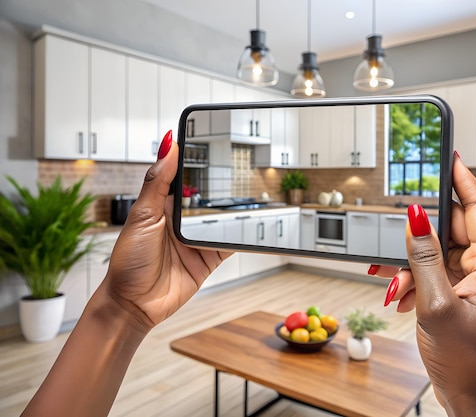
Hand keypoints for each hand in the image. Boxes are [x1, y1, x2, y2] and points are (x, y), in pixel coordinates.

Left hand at [22, 131, 233, 416]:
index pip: (184, 175)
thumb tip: (167, 145)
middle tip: (243, 167)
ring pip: (223, 217)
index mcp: (163, 203)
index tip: (212, 140)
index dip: (197, 160)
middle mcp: (182, 219)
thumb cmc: (128, 261)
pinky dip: (243, 235)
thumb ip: (157, 182)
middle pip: (208, 196)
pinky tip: (253, 225)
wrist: (134, 305)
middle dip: (223, 184)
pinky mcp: (210, 257)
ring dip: (235, 209)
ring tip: (253, 193)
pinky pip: (231, 242)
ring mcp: (198, 238)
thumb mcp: (142, 216)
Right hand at [375, 153, 475, 415]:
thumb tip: (415, 217)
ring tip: (399, 286)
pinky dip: (418, 282)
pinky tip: (405, 298)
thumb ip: (423, 257)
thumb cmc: (467, 362)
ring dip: (415, 267)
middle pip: (453, 231)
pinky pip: (439, 274)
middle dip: (420, 240)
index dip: (462, 179)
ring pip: (440, 254)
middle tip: (396, 247)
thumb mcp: (436, 304)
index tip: (449, 156)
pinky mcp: (466, 296)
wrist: (474, 400)